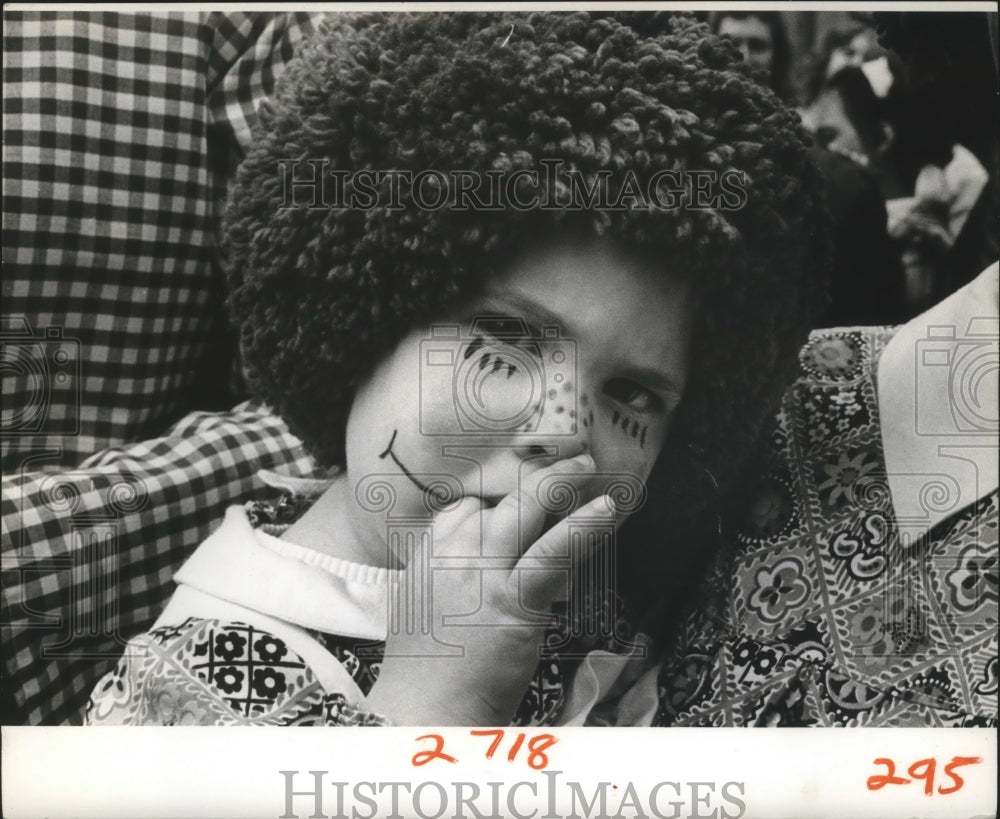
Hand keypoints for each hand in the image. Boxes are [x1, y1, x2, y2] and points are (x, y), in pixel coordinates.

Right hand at [365, 452, 615, 724]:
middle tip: (569, 462)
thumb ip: (445, 576)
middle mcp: (451, 554)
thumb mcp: (421, 608)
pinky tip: (607, 508)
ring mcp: (481, 574)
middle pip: (499, 497)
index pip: (466, 506)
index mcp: (428, 556)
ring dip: (561, 481)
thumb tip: (479, 563)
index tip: (527, 493)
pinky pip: (553, 551)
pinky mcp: (512, 600)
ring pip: (525, 510)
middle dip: (537, 475)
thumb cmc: (427, 671)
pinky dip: (584, 525)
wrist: (424, 713)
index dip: (501, 497)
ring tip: (588, 466)